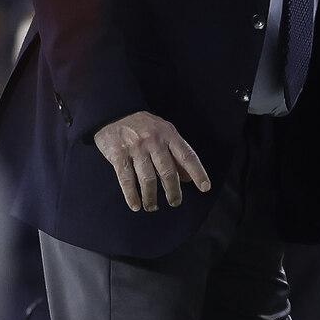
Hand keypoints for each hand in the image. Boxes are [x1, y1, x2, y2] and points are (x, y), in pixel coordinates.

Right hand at [93, 111, 210, 211]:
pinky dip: (131, 195)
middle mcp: (154, 141)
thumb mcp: (164, 133)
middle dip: (173, 191)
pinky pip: (126, 179)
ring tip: (152, 206)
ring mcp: (135, 148)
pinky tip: (136, 205)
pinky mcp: (118, 154)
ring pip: (147, 179)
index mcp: (168, 134)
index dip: (198, 172)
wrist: (114, 113)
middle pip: (167, 171)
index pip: (187, 156)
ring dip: (151, 197)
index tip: (205, 188)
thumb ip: (177, 154)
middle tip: (175, 202)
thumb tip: (188, 178)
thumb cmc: (144, 127)